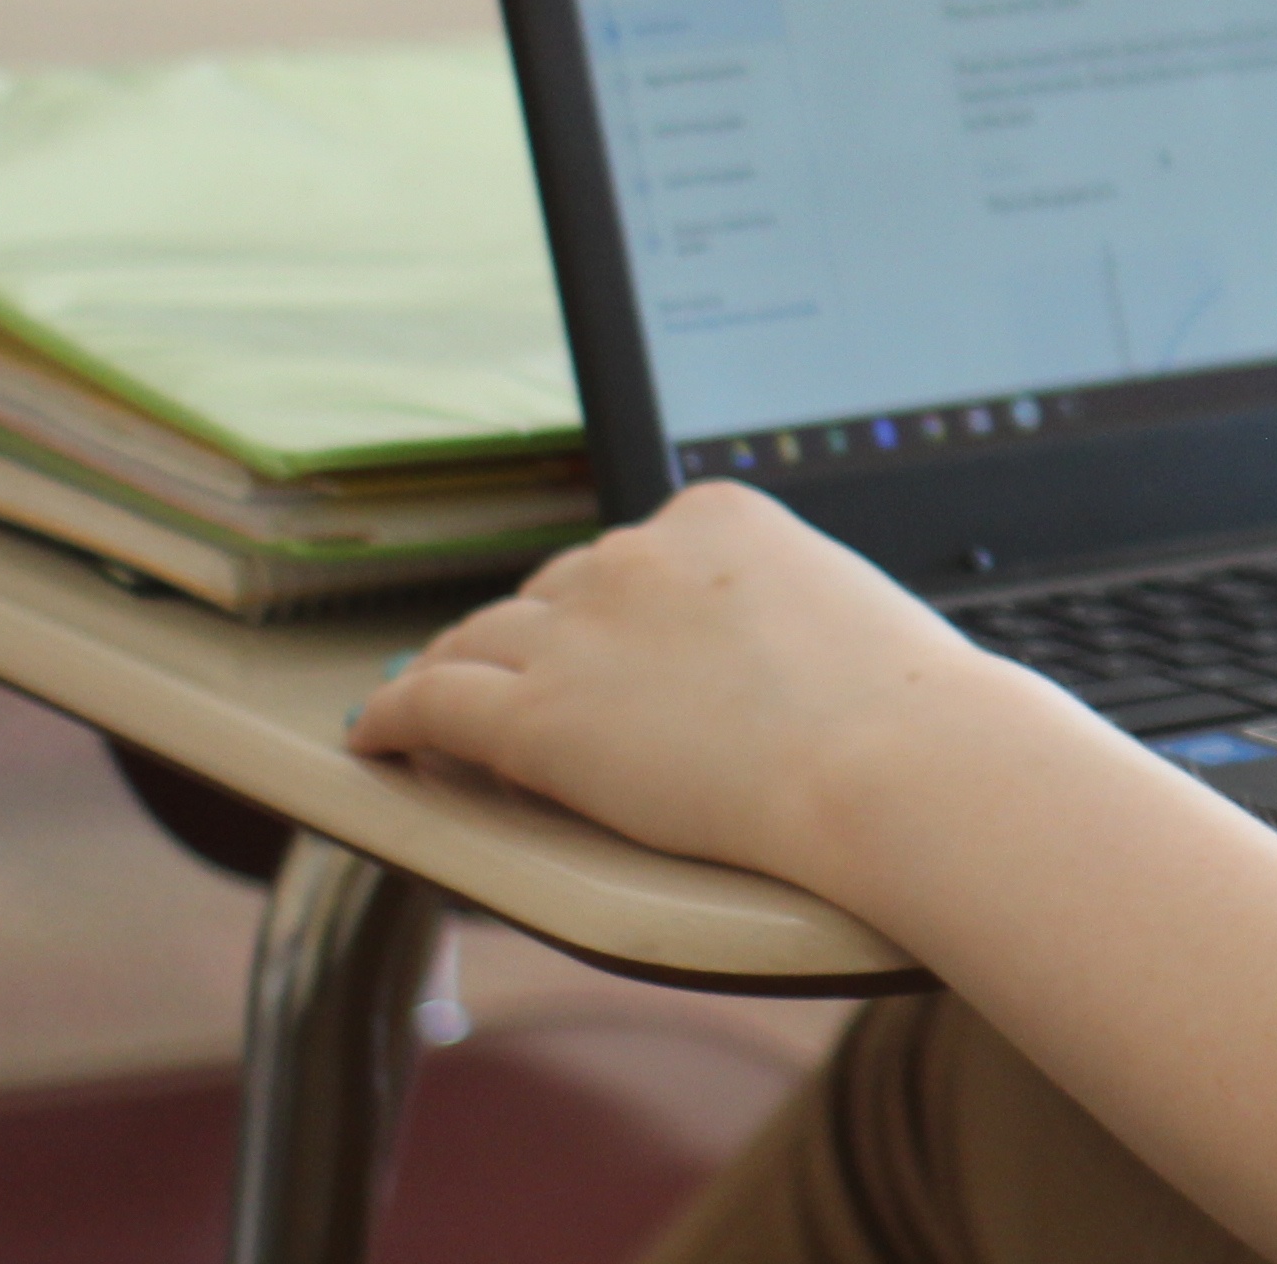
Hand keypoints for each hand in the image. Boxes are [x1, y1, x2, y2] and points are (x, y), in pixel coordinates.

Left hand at [350, 481, 1097, 900]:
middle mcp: (637, 554)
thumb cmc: (903, 712)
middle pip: (552, 593)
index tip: (595, 639)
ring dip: (452, 669)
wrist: (894, 763)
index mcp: (720, 513)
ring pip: (479, 640)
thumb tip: (759, 653)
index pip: (630, 555)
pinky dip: (390, 716)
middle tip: (522, 683)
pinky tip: (373, 735)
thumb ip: (777, 609)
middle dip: (534, 638)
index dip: (601, 607)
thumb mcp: (842, 612)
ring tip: (430, 701)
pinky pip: (430, 702)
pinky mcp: (536, 714)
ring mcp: (580, 630)